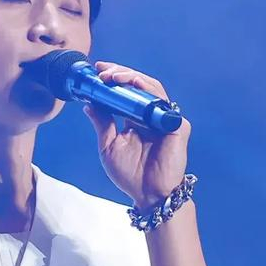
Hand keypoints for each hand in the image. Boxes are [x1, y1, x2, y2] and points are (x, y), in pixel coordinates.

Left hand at [83, 61, 190, 208]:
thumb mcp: (108, 146)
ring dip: (131, 78)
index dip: (114, 79)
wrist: (147, 195)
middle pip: (139, 85)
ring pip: (151, 88)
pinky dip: (147, 91)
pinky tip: (132, 87)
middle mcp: (152, 116)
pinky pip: (162, 102)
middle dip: (120, 74)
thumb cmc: (129, 174)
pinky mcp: (177, 126)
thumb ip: (102, 123)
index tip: (97, 71)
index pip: (127, 92)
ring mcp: (165, 119)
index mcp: (136, 120)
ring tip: (112, 76)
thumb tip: (88, 104)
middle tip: (102, 70)